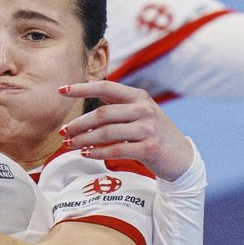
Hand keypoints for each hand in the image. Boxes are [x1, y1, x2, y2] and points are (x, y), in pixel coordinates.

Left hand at [58, 81, 193, 179]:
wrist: (182, 157)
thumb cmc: (153, 133)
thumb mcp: (140, 113)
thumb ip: (117, 105)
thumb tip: (86, 97)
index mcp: (139, 96)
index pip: (105, 87)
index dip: (82, 88)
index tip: (61, 90)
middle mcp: (144, 109)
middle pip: (102, 114)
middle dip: (78, 123)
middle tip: (62, 132)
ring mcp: (148, 129)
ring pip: (106, 133)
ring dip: (84, 140)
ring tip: (69, 145)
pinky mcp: (150, 148)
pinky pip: (116, 150)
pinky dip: (98, 153)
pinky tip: (86, 154)